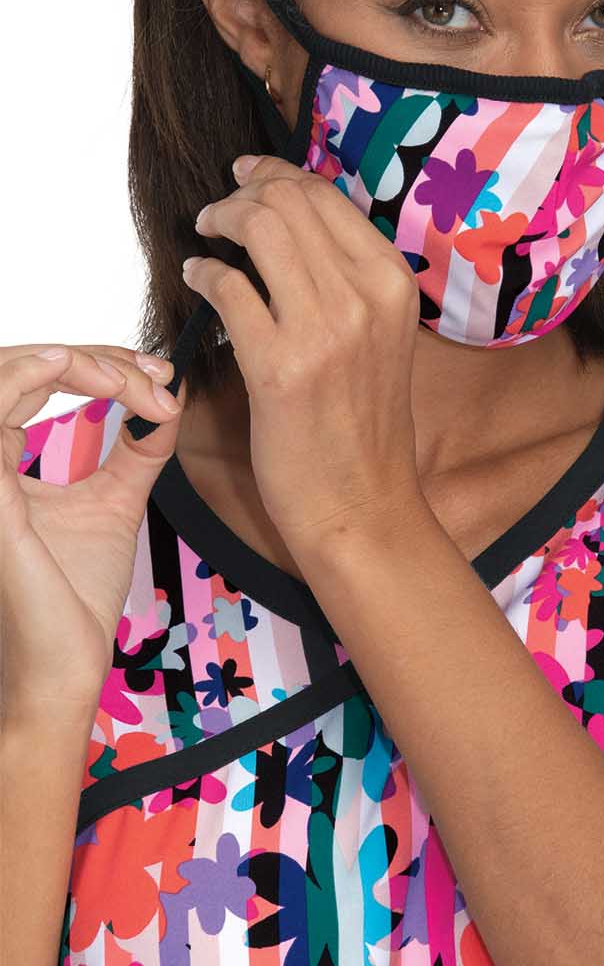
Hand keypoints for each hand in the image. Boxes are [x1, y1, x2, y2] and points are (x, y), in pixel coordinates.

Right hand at [0, 343, 185, 723]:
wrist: (64, 667)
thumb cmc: (75, 598)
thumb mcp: (116, 502)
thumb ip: (137, 449)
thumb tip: (168, 399)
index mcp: (0, 461)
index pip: (36, 381)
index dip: (99, 363)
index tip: (160, 375)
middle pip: (21, 366)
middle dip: (96, 357)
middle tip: (156, 374)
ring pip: (6, 372)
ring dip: (75, 361)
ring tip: (130, 378)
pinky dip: (33, 375)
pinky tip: (80, 372)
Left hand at [185, 154, 428, 564]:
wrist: (361, 502)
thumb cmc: (361, 421)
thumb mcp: (379, 333)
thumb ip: (346, 275)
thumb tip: (288, 216)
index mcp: (393, 282)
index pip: (326, 195)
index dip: (275, 174)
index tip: (247, 176)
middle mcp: (366, 296)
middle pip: (289, 200)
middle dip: (243, 192)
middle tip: (220, 210)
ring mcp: (325, 330)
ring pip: (260, 228)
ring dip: (222, 220)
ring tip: (206, 233)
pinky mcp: (280, 367)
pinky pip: (228, 286)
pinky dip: (204, 272)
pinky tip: (198, 278)